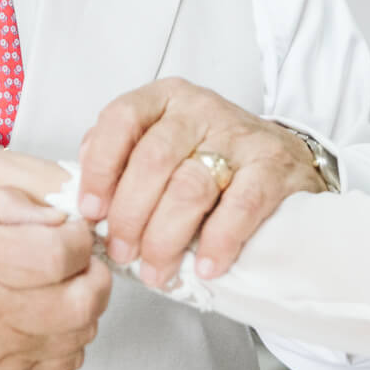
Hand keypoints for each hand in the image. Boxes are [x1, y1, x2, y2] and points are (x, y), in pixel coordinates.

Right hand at [0, 188, 112, 369]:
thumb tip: (53, 214)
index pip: (61, 251)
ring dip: (83, 305)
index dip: (75, 234)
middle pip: (86, 298)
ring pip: (83, 333)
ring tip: (58, 287)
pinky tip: (43, 320)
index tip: (65, 229)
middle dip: (91, 271)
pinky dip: (67, 339)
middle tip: (74, 259)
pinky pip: (63, 363)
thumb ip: (0, 209)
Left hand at [77, 78, 324, 284]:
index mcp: (164, 99)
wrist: (282, 160)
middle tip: (123, 253)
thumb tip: (87, 199)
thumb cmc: (208, 159)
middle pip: (153, 160)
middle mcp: (200, 109)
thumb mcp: (162, 144)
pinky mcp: (273, 166)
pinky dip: (218, 240)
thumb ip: (122, 159)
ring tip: (157, 270)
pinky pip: (241, 205)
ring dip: (166, 237)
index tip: (92, 212)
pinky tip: (205, 265)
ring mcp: (239, 135)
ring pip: (190, 187)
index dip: (100, 168)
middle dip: (130, 215)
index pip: (121, 119)